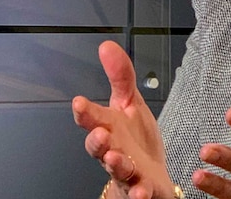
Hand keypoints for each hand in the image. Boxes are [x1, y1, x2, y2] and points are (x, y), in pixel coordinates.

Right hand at [73, 41, 172, 198]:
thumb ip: (120, 76)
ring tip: (117, 159)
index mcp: (109, 128)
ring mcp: (126, 172)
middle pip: (98, 148)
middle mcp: (112, 151)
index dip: (85, 112)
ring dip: (116, 165)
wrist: (150, 177)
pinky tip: (141, 193)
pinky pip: (138, 193)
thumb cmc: (136, 140)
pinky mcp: (141, 189)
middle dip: (96, 141)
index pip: (92, 119)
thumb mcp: (130, 103)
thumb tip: (107, 46)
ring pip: (116, 170)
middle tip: (100, 134)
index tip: (79, 103)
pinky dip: (139, 194)